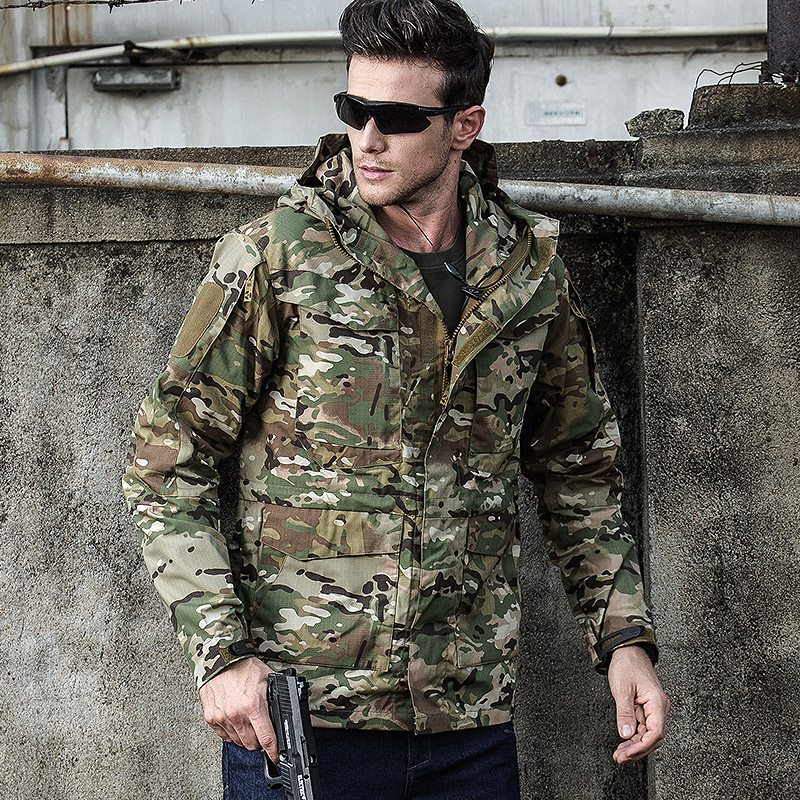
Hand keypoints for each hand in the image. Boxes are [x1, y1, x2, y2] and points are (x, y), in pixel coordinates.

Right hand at [199, 657, 277, 762]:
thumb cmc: (244, 666)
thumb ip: (275, 697)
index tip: (276, 757)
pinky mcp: (210, 717)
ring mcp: (221, 717)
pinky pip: (223, 736)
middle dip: (259, 741)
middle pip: (251, 744)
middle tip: (262, 731)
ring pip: (238, 741)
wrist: (219, 658)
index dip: (273, 751)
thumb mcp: (267, 679)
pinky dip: (231, 732)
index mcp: (252, 704)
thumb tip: (285, 712)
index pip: (266, 738)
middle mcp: (236, 714)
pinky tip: (235, 720)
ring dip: (245, 737)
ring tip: (248, 722)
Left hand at [607, 645, 669, 763]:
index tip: (626, 754)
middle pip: (653, 738)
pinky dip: (633, 736)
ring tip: (619, 754)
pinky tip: (624, 743)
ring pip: (648, 734)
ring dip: (634, 745)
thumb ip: (624, 712)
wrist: (628, 650)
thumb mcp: (622, 689)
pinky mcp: (647, 708)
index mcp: (657, 703)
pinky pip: (643, 727)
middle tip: (619, 758)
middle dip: (636, 750)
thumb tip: (625, 735)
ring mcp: (654, 708)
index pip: (655, 733)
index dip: (641, 747)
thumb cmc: (627, 664)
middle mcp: (659, 707)